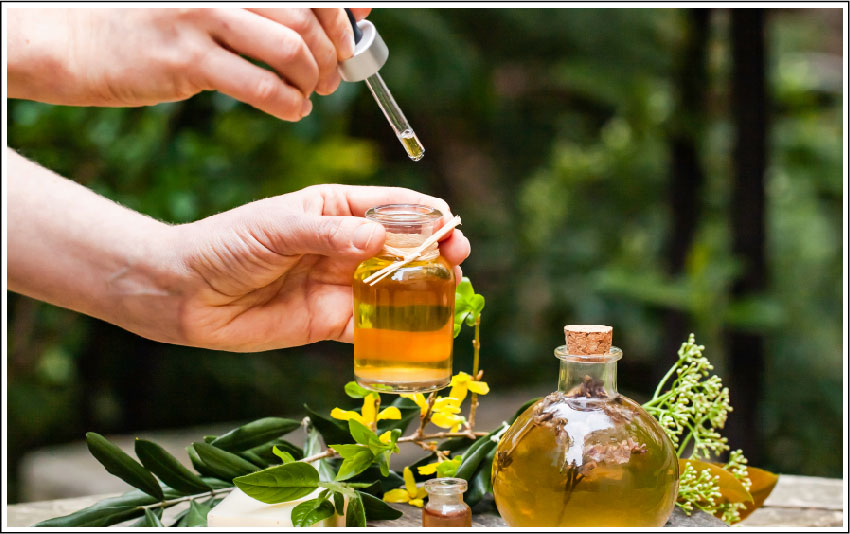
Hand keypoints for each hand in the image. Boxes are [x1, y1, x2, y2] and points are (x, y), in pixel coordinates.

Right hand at [7, 7, 370, 119]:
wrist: (75, 40)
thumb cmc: (152, 25)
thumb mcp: (212, 5)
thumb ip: (269, 7)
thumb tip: (349, 10)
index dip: (342, 16)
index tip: (348, 41)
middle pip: (307, 15)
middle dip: (333, 52)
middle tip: (332, 76)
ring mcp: (201, 17)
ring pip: (290, 47)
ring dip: (314, 78)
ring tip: (311, 94)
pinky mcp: (186, 58)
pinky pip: (259, 84)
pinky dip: (288, 102)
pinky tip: (291, 110)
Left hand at [167, 185, 469, 351]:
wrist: (187, 294)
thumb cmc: (228, 244)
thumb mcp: (278, 227)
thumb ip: (328, 234)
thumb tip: (378, 239)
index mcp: (336, 210)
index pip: (394, 207)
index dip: (427, 216)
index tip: (449, 228)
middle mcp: (346, 246)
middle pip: (406, 248)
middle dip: (436, 253)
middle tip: (457, 263)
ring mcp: (341, 284)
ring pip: (397, 287)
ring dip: (425, 291)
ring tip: (449, 295)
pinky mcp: (331, 322)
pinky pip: (372, 326)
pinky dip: (396, 331)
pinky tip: (416, 333)